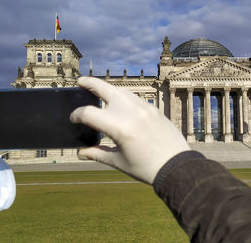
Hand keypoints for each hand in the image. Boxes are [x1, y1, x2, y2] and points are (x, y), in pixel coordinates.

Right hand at [70, 77, 190, 183]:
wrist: (177, 166)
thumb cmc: (147, 168)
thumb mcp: (119, 162)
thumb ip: (97, 154)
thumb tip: (80, 153)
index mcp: (119, 127)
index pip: (89, 113)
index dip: (77, 115)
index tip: (73, 119)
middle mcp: (130, 112)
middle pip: (104, 89)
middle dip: (90, 83)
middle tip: (80, 82)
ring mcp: (144, 107)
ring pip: (120, 90)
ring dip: (108, 89)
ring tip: (98, 91)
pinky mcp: (154, 109)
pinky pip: (134, 97)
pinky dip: (123, 96)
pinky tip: (118, 102)